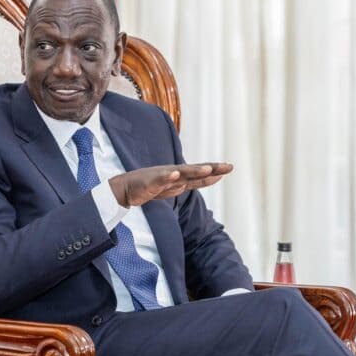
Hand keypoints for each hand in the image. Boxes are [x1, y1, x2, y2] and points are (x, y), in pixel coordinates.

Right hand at [108, 163, 232, 206]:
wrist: (126, 188)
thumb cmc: (148, 187)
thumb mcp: (169, 189)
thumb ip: (182, 185)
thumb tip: (195, 183)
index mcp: (179, 177)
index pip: (200, 175)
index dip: (215, 172)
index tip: (230, 168)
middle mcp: (173, 174)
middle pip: (195, 171)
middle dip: (212, 169)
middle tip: (229, 166)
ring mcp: (162, 176)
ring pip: (181, 173)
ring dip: (194, 171)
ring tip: (207, 169)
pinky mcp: (151, 181)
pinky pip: (160, 179)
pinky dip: (168, 177)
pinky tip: (175, 174)